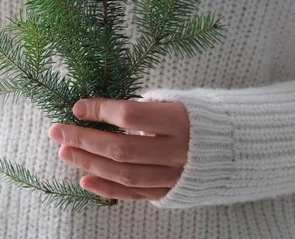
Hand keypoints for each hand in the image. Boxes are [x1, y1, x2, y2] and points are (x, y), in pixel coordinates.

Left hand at [48, 97, 188, 200]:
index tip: (78, 107)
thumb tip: (97, 109)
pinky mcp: (172, 192)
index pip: (131, 115)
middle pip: (121, 148)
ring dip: (89, 163)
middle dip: (84, 139)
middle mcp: (179, 151)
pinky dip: (107, 189)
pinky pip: (135, 194)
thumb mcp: (177, 101)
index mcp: (180, 121)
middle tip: (57, 131)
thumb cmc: (199, 115)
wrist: (238, 146)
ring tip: (64, 152)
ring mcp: (175, 175)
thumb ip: (142, 107)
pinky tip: (84, 180)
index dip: (101, 110)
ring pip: (124, 174)